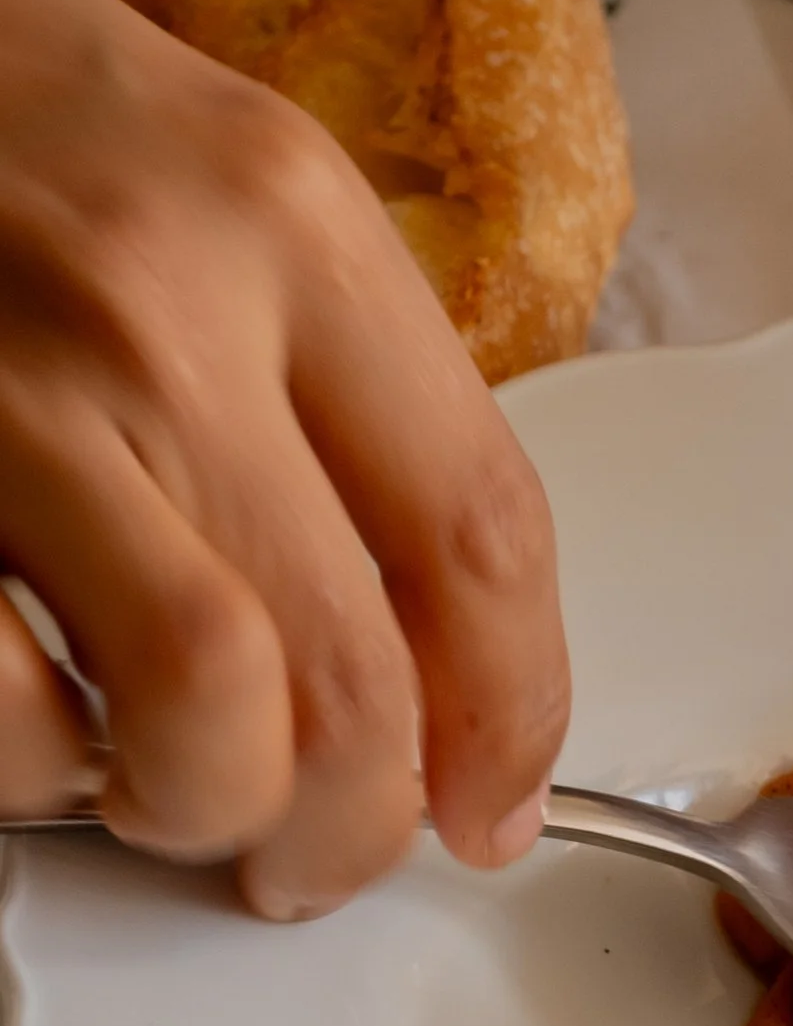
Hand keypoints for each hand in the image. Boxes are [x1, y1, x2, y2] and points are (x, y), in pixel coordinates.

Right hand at [0, 0, 566, 919]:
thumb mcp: (193, 174)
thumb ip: (323, 383)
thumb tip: (433, 646)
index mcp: (281, 217)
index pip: (482, 531)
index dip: (510, 718)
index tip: (487, 804)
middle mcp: (158, 301)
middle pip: (356, 667)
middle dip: (355, 824)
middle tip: (312, 851)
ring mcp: (1, 393)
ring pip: (205, 708)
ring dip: (201, 804)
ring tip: (167, 794)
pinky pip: (2, 703)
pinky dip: (30, 761)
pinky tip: (30, 731)